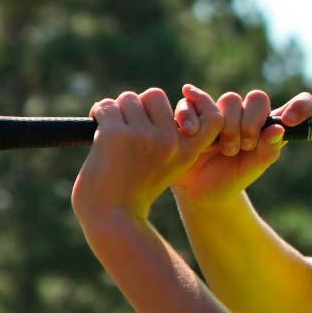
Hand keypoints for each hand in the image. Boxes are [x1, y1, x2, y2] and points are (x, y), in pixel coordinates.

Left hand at [73, 88, 221, 221]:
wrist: (110, 217)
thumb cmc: (136, 190)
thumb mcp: (170, 166)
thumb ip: (175, 138)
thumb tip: (169, 96)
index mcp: (187, 150)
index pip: (212, 114)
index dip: (198, 103)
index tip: (177, 109)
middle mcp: (169, 141)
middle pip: (155, 95)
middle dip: (139, 106)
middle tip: (130, 131)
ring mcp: (142, 136)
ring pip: (128, 98)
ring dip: (116, 112)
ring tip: (113, 137)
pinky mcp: (115, 134)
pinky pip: (107, 106)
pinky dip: (99, 113)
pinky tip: (98, 131)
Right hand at [170, 85, 311, 206]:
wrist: (200, 191)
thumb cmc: (232, 178)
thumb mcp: (254, 168)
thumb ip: (269, 149)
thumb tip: (278, 128)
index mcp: (269, 125)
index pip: (298, 104)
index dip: (300, 106)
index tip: (290, 121)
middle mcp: (247, 113)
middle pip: (257, 98)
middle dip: (251, 125)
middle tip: (245, 148)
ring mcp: (222, 110)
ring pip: (230, 99)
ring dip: (228, 127)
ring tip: (222, 150)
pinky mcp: (195, 111)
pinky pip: (196, 100)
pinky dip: (195, 115)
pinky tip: (191, 132)